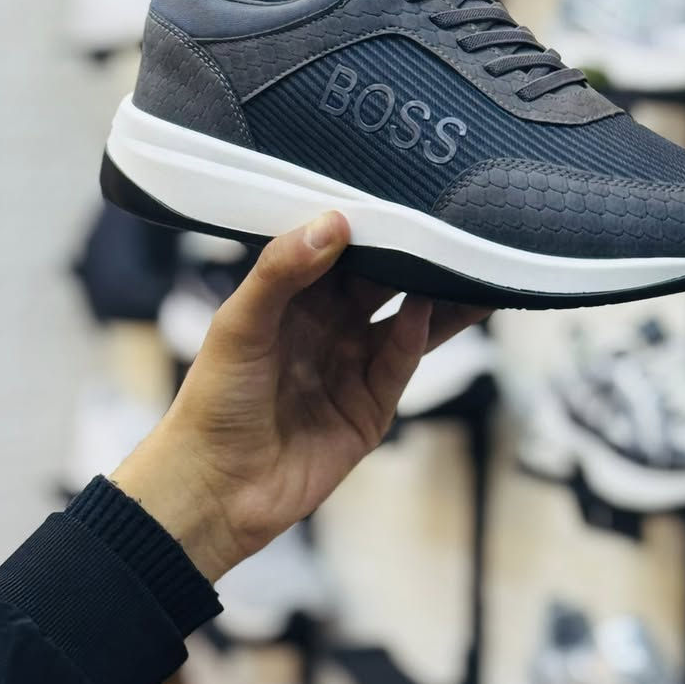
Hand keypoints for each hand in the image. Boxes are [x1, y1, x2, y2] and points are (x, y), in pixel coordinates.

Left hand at [111, 212, 487, 582]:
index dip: (368, 224)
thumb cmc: (213, 400)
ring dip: (437, 297)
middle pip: (383, 282)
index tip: (401, 195)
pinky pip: (400, 364)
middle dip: (416, 256)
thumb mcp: (240, 323)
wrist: (214, 489)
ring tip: (472, 266)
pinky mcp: (371, 408)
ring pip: (407, 322)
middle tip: (452, 224)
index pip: (340, 250)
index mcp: (292, 299)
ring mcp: (352, 367)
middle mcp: (327, 328)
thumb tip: (335, 222)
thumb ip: (282, 270)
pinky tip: (428, 308)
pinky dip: (415, 335)